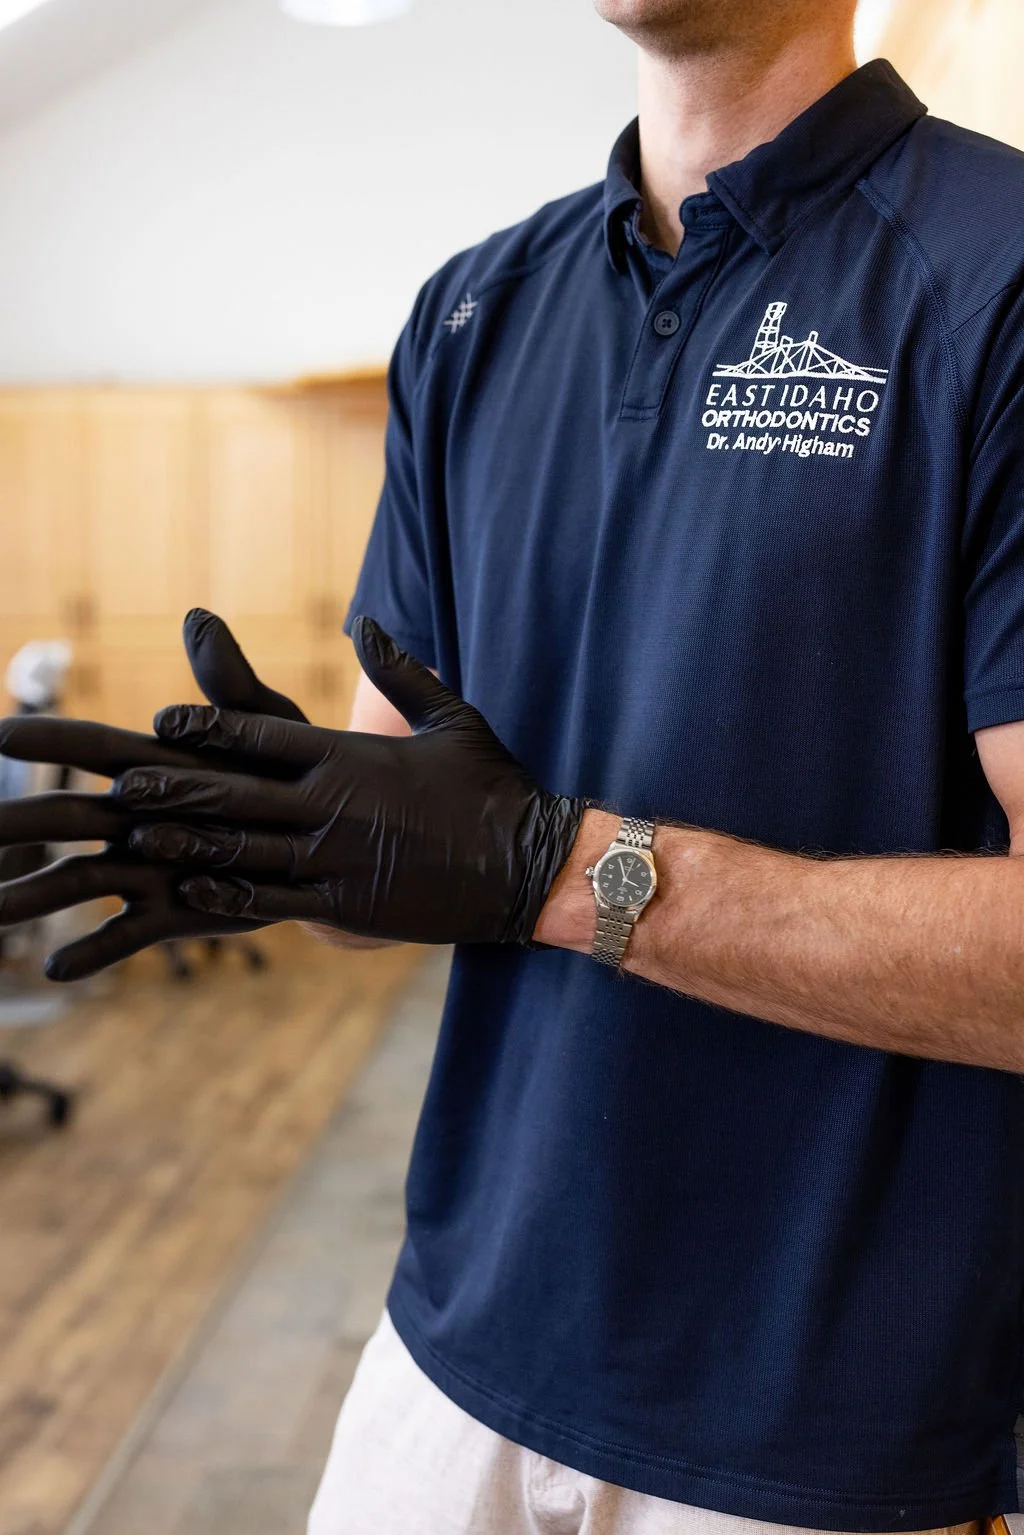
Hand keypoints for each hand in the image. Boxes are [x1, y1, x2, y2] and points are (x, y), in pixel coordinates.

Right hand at [0, 610, 308, 979]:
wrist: (324, 839)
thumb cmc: (289, 770)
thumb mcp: (268, 727)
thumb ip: (232, 683)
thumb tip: (200, 618)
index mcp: (156, 766)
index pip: (92, 748)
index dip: (49, 741)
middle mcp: (137, 818)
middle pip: (63, 817)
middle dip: (11, 820)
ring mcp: (148, 868)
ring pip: (75, 880)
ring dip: (27, 897)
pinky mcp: (172, 912)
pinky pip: (126, 935)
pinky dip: (95, 951)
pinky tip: (57, 971)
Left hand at [123, 617, 584, 945]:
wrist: (532, 864)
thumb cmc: (492, 786)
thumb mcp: (451, 716)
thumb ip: (401, 671)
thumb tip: (367, 623)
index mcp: (350, 757)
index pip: (260, 737)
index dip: (205, 728)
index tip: (164, 721)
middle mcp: (333, 806)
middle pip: (235, 792)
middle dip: (176, 785)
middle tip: (125, 783)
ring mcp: (337, 860)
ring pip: (244, 849)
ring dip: (188, 841)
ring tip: (140, 836)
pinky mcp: (348, 907)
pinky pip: (275, 902)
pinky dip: (230, 896)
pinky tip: (194, 891)